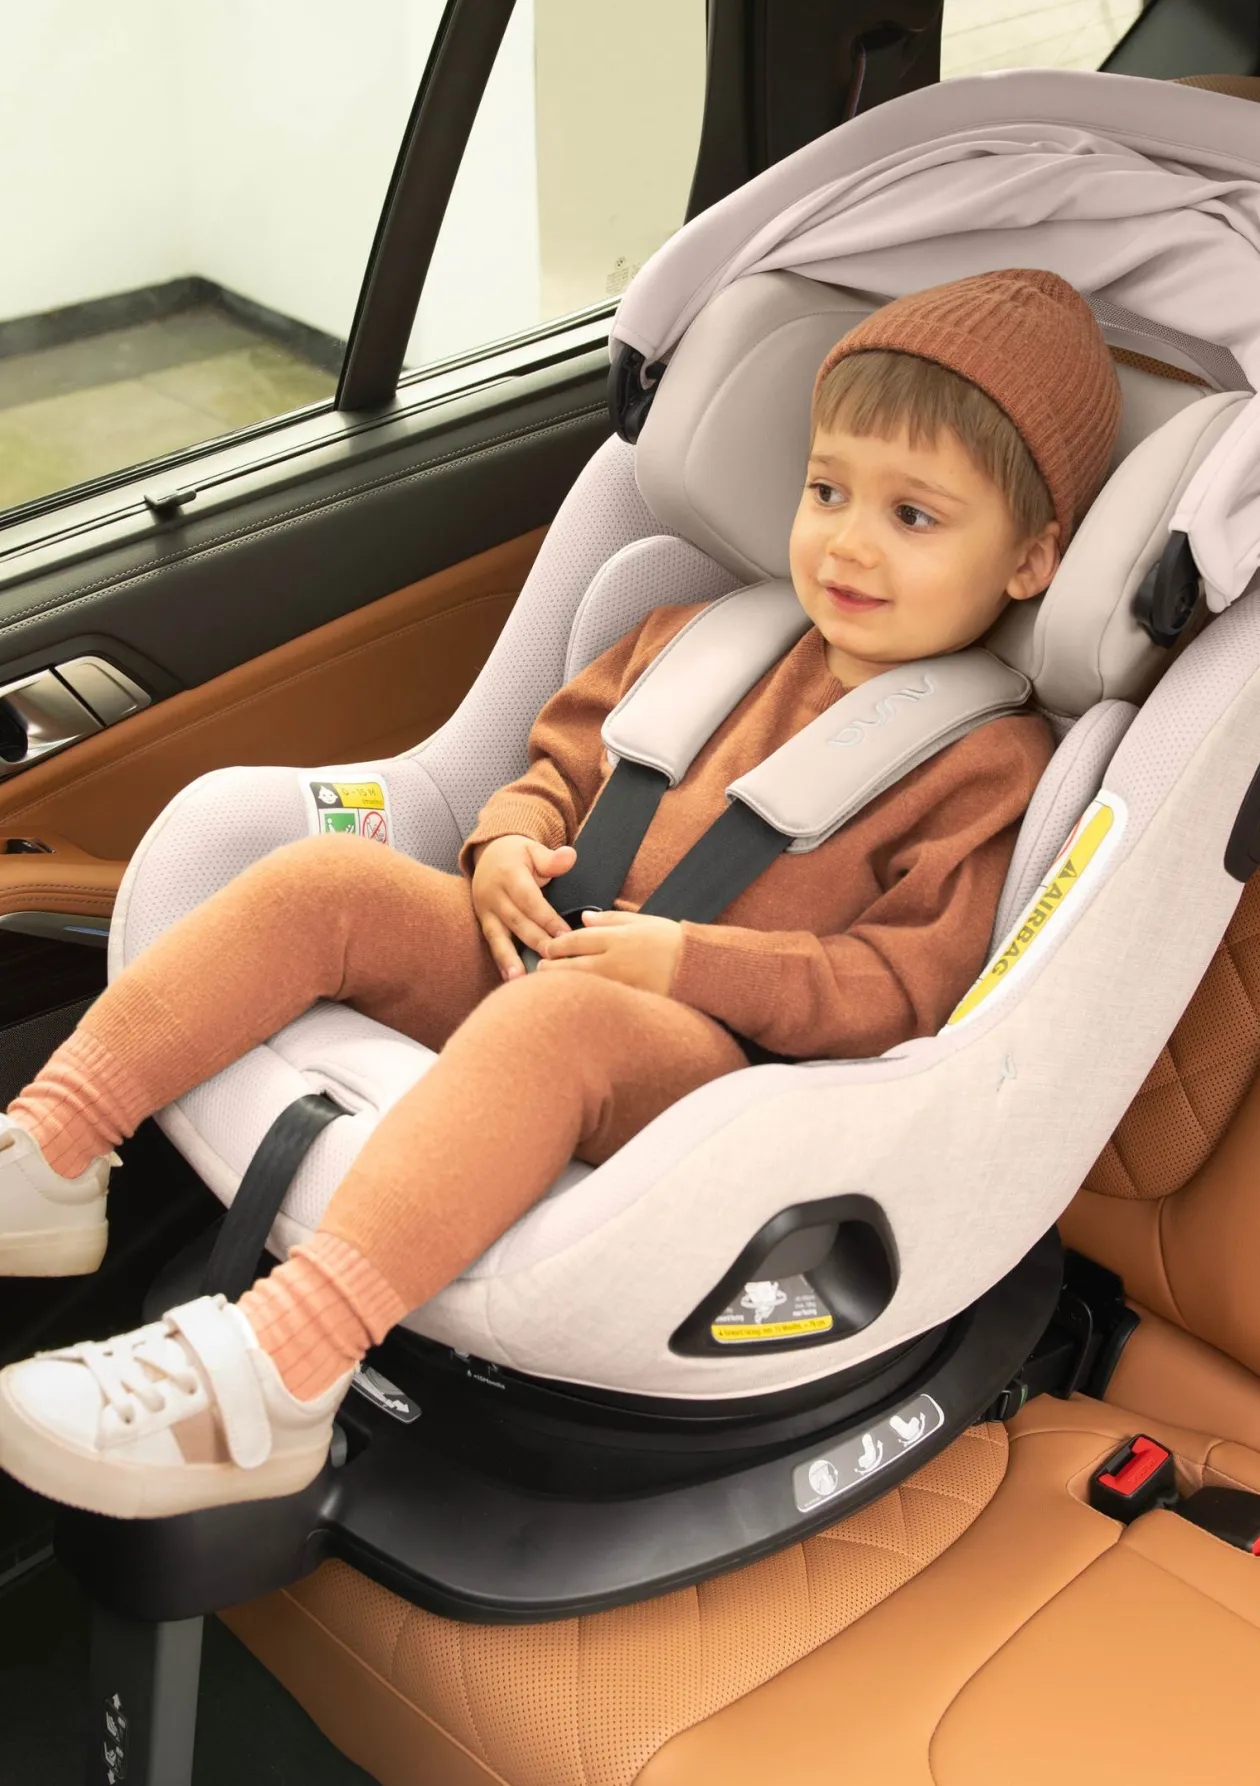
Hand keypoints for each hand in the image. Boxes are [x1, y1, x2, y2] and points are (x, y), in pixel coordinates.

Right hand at [471, 835, 575, 978]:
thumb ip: (551, 858)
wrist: (488, 855)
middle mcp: (494, 893)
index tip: (565, 934)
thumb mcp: (533, 850)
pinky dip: (500, 960)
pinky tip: (509, 977)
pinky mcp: (483, 921)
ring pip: (499, 935)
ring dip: (510, 958)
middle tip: (553, 958)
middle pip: (517, 920)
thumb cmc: (518, 855)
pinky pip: (492, 942)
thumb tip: (569, 857)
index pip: (530, 900)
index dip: (547, 918)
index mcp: (509, 874)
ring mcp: (486, 909)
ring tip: (520, 978)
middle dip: (535, 940)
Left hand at [537, 909, 682, 995]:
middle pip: (573, 965)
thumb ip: (611, 920)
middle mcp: (616, 961)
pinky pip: (599, 998)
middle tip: (541, 967)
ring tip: (550, 984)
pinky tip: (575, 998)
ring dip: (563, 984)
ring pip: (582, 985)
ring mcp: (621, 984)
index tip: (547, 947)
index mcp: (618, 938)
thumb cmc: (672, 942)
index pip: (577, 940)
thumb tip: (584, 919)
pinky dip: (583, 997)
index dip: (558, 944)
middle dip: (553, 966)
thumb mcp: (644, 921)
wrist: (699, 969)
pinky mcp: (628, 1000)